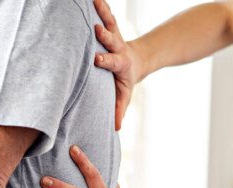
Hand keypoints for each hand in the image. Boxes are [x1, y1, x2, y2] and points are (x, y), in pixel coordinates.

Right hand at [93, 0, 143, 129]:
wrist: (137, 60)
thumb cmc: (124, 81)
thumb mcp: (124, 95)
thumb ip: (119, 109)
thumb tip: (115, 129)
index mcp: (120, 63)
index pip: (112, 61)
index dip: (106, 60)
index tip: (97, 59)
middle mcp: (117, 46)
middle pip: (111, 39)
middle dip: (104, 34)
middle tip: (96, 29)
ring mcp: (114, 34)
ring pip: (109, 21)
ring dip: (102, 11)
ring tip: (95, 0)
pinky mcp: (110, 26)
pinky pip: (105, 13)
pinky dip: (100, 4)